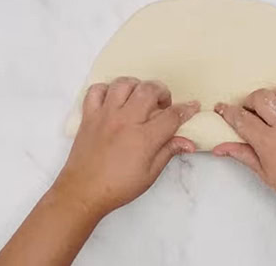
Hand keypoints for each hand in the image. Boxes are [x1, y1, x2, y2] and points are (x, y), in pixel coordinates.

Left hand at [54, 77, 199, 217]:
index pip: (171, 116)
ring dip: (137, 86)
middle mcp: (125, 121)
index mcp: (144, 138)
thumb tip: (188, 142)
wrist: (83, 191)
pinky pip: (96, 90)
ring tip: (140, 98)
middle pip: (149, 90)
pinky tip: (114, 100)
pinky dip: (107, 90)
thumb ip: (169, 152)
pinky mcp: (88, 115)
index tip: (193, 106)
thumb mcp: (150, 174)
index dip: (186, 109)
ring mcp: (105, 115)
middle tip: (164, 104)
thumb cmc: (118, 186)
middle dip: (163, 92)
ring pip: (124, 84)